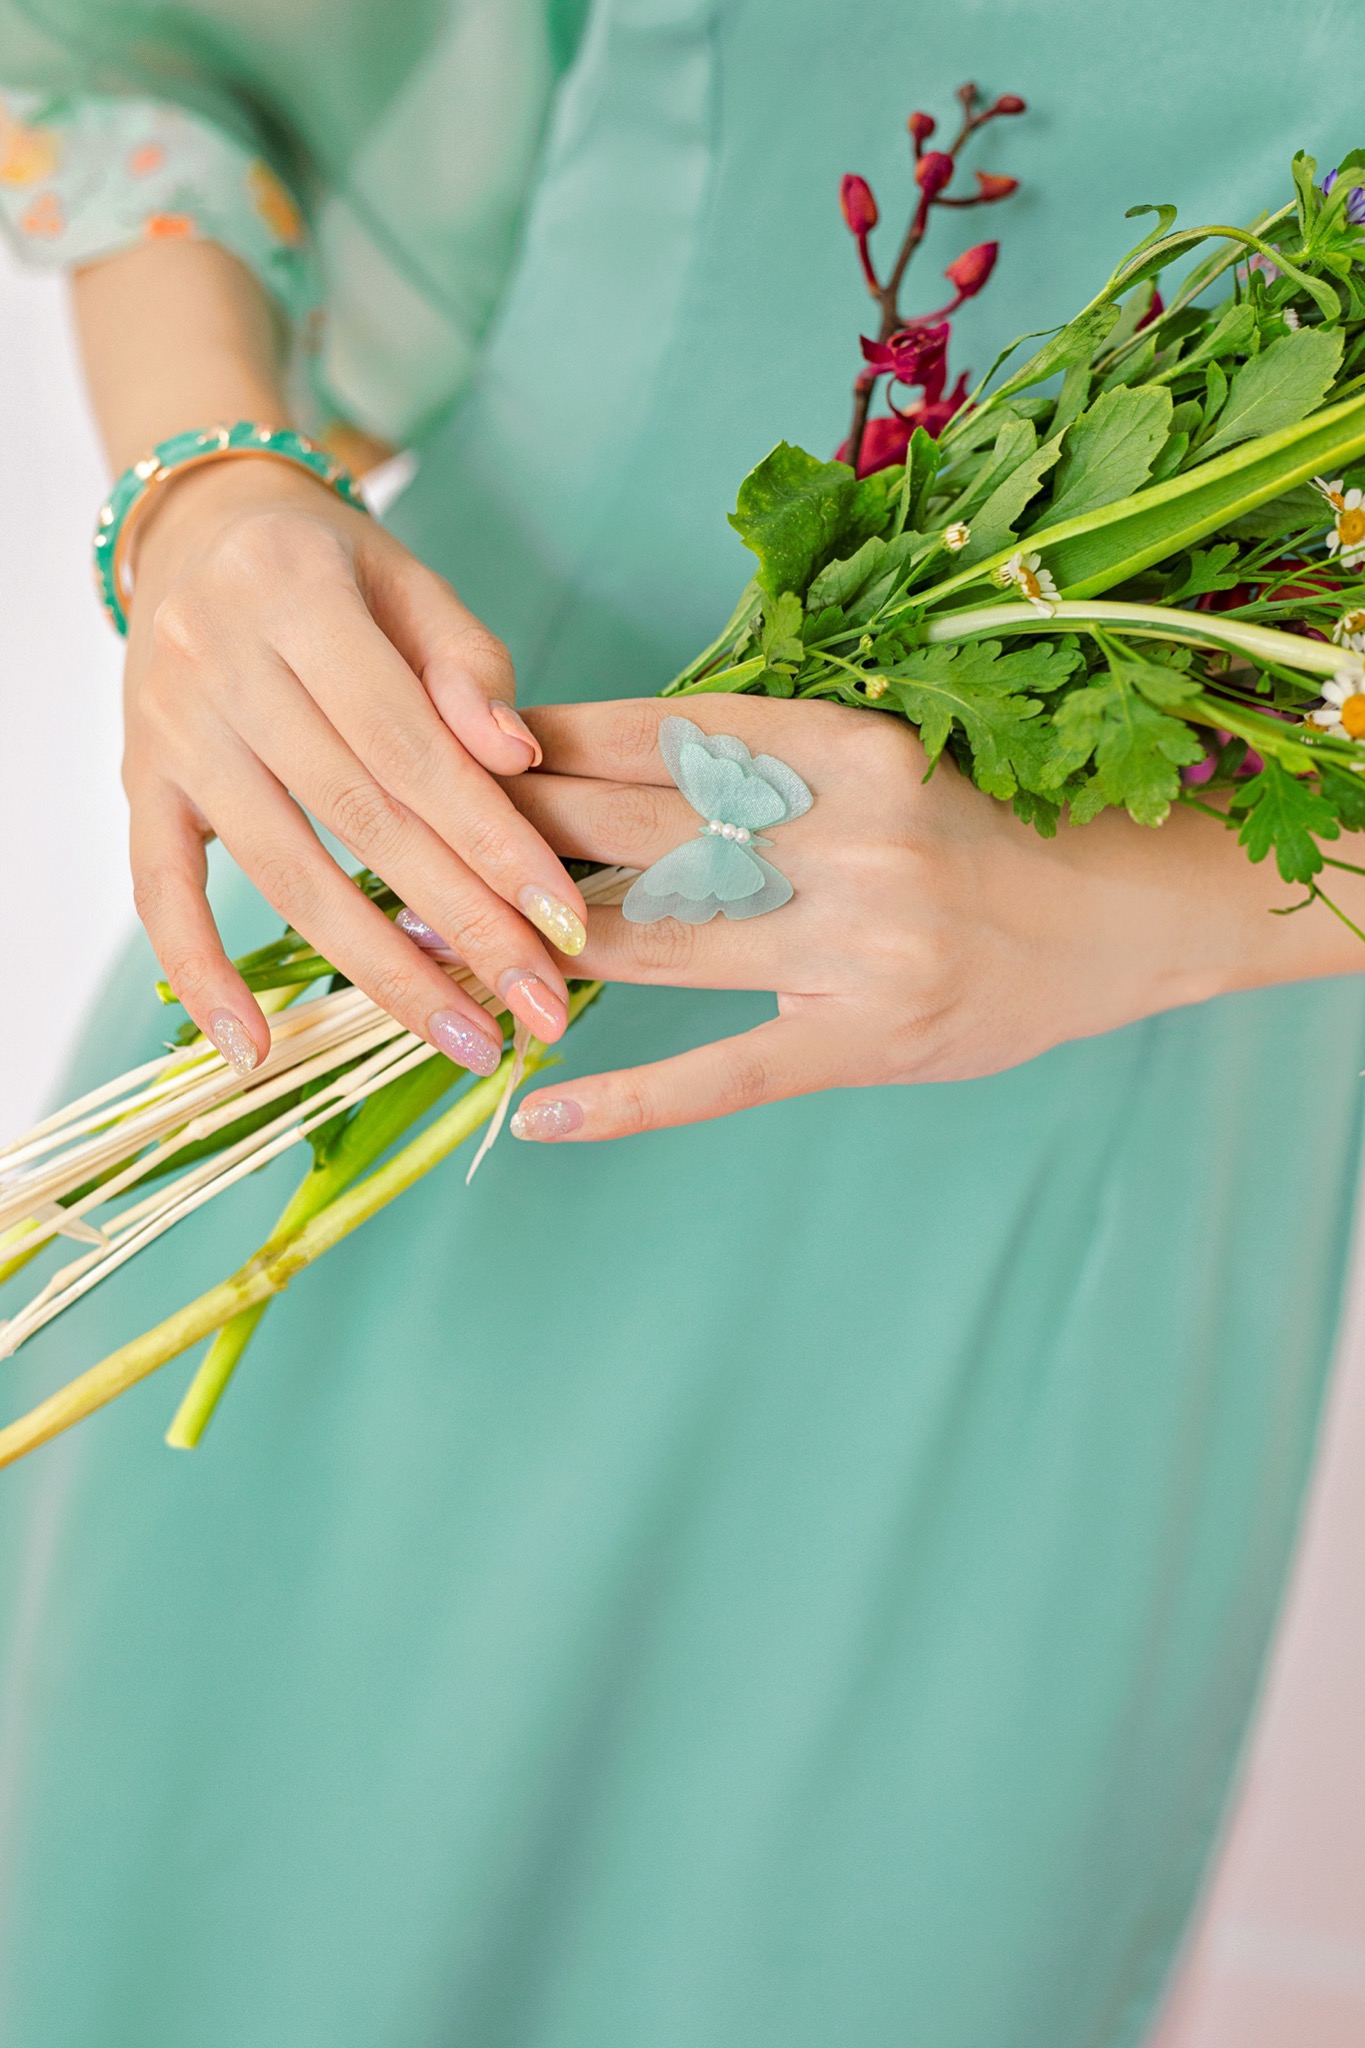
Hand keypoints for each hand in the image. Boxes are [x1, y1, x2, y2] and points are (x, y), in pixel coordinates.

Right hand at [121, 458, 587, 1075]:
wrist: (200, 532)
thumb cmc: (332, 570)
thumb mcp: (408, 581)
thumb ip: (468, 666)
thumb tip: (518, 760)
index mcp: (297, 594)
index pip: (411, 743)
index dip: (491, 839)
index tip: (562, 922)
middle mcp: (219, 661)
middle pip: (359, 818)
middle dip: (463, 924)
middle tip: (541, 1009)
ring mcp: (169, 729)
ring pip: (282, 871)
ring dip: (380, 969)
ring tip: (465, 1037)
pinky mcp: (137, 783)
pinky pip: (160, 893)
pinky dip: (202, 977)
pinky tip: (259, 1053)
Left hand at [503, 694, 1364, 1139]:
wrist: (1118, 917)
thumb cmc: (977, 836)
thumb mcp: (876, 766)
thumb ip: (759, 766)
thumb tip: (605, 767)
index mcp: (840, 743)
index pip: (655, 735)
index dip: (542, 745)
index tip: (448, 747)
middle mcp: (841, 831)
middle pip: (632, 830)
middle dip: (504, 835)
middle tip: (391, 839)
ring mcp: (854, 941)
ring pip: (655, 942)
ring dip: (530, 951)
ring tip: (423, 960)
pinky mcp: (867, 1038)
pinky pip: (723, 1072)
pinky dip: (628, 1097)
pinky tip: (540, 1112)